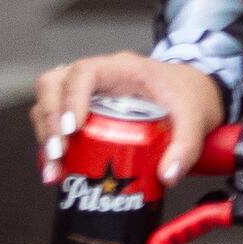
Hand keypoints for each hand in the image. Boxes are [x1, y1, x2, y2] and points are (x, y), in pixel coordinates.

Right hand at [27, 52, 231, 189]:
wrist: (194, 93)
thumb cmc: (190, 94)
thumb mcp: (196, 117)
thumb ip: (187, 145)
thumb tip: (167, 175)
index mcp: (122, 68)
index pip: (84, 72)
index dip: (72, 98)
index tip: (74, 129)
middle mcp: (98, 78)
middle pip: (54, 85)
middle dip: (50, 120)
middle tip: (59, 153)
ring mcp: (87, 94)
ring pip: (48, 103)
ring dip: (46, 135)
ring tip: (54, 168)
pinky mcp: (84, 113)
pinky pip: (57, 123)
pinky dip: (51, 146)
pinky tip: (56, 172)